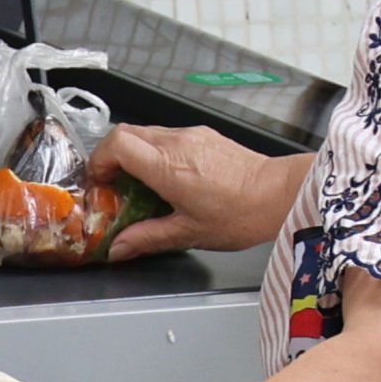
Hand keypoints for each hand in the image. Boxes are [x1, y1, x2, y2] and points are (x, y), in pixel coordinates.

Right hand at [90, 123, 305, 260]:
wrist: (280, 195)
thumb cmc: (241, 214)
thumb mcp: (188, 233)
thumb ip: (147, 237)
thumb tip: (118, 248)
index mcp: (168, 166)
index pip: (117, 143)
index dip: (100, 159)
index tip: (101, 182)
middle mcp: (177, 143)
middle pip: (126, 133)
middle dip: (111, 156)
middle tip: (113, 184)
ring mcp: (192, 135)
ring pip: (146, 132)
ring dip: (134, 153)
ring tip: (140, 184)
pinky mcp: (204, 135)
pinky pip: (168, 135)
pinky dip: (156, 152)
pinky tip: (167, 177)